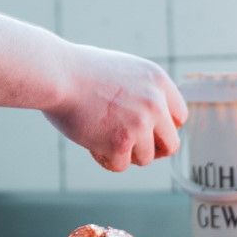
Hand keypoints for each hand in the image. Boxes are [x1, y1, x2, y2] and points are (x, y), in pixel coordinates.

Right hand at [44, 44, 186, 171]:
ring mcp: (139, 124)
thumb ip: (141, 92)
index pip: (179, 117)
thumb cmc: (78, 70)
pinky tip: (91, 143)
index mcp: (157, 81)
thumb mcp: (122, 70)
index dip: (162, 128)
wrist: (57, 74)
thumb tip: (149, 120)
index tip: (147, 132)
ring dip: (125, 154)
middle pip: (171, 144)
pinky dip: (105, 159)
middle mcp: (155, 102)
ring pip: (145, 158)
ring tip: (102, 138)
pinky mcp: (120, 143)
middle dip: (152, 150)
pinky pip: (120, 165)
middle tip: (132, 148)